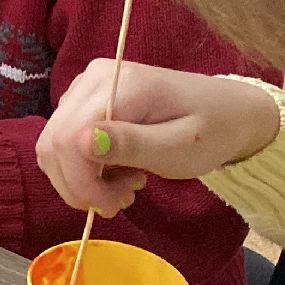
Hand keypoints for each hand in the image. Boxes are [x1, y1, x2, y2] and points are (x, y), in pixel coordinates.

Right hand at [36, 61, 280, 215]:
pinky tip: (117, 171)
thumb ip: (131, 145)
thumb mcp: (180, 147)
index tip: (112, 206)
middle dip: (79, 184)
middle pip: (54, 142)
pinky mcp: (86, 98)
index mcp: (119, 84)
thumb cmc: (212, 131)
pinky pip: (65, 139)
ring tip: (124, 187)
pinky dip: (84, 167)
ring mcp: (87, 86)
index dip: (80, 182)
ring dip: (81, 178)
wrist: (230, 111)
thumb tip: (80, 143)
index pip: (69, 139)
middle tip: (119, 202)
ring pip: (54, 144)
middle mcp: (94, 78)